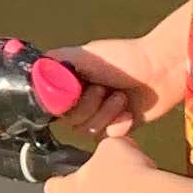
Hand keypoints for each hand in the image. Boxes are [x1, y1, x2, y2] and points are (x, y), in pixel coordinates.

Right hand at [52, 40, 167, 142]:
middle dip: (89, 107)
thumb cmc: (123, 58)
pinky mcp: (119, 126)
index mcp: (71, 82)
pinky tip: (129, 112)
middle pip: (70, 121)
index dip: (63, 103)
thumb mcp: (84, 54)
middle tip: (104, 90)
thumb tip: (32, 71)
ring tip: (121, 98)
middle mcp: (82, 99)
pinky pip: (108, 137)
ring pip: (88, 131)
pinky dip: (119, 125)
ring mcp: (100, 114)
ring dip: (106, 114)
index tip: (77, 92)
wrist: (160, 71)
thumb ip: (56, 63)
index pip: (52, 105)